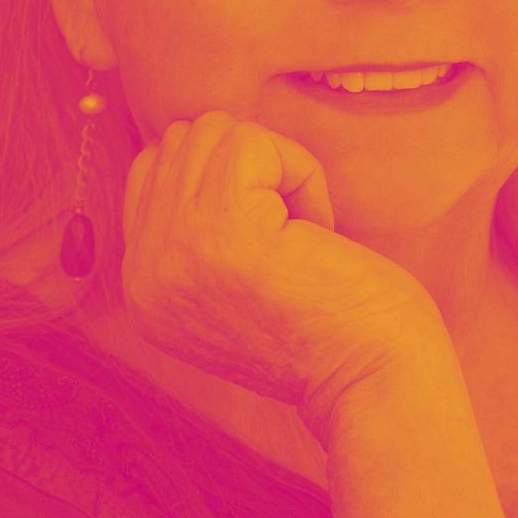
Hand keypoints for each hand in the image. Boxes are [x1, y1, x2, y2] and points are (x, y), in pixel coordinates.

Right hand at [121, 111, 441, 444]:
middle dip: (253, 169)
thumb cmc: (333, 328)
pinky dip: (301, 171)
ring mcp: (176, 251)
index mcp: (142, 288)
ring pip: (215, 132)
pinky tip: (318, 232)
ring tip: (304, 239)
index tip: (272, 240)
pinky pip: (252, 142)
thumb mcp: (233, 281)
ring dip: (279, 170)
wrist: (375, 386)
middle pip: (182, 141)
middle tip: (294, 240)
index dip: (226, 179)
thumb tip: (193, 135)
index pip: (151, 169)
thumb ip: (195, 226)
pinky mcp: (223, 230)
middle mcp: (144, 273)